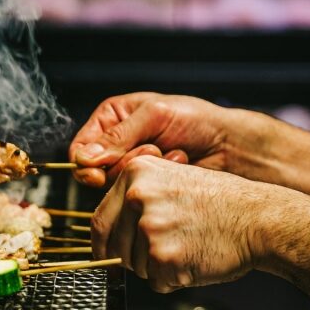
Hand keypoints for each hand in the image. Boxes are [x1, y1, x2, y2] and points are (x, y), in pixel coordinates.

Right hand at [69, 92, 231, 187]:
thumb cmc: (195, 119)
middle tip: (153, 149)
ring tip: (171, 153)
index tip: (97, 173)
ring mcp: (132, 169)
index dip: (85, 163)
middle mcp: (117, 145)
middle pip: (96, 171)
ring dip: (145, 170)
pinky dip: (157, 180)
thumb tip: (84, 158)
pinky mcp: (147, 188)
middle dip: (124, 163)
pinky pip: (137, 193)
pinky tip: (178, 164)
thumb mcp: (154, 115)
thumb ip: (119, 136)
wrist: (228, 144)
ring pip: (116, 184)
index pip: (80, 147)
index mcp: (112, 119)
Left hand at [92, 155, 267, 292]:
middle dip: (135, 258)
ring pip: (135, 267)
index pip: (100, 221)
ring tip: (189, 246)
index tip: (107, 255)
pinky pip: (157, 282)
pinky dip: (174, 280)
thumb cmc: (225, 204)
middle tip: (169, 248)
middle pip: (115, 248)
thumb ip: (139, 198)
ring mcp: (149, 227)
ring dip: (158, 268)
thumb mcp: (175, 180)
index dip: (104, 245)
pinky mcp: (164, 257)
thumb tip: (111, 230)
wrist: (259, 219)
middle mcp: (138, 197)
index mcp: (137, 173)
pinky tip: (195, 259)